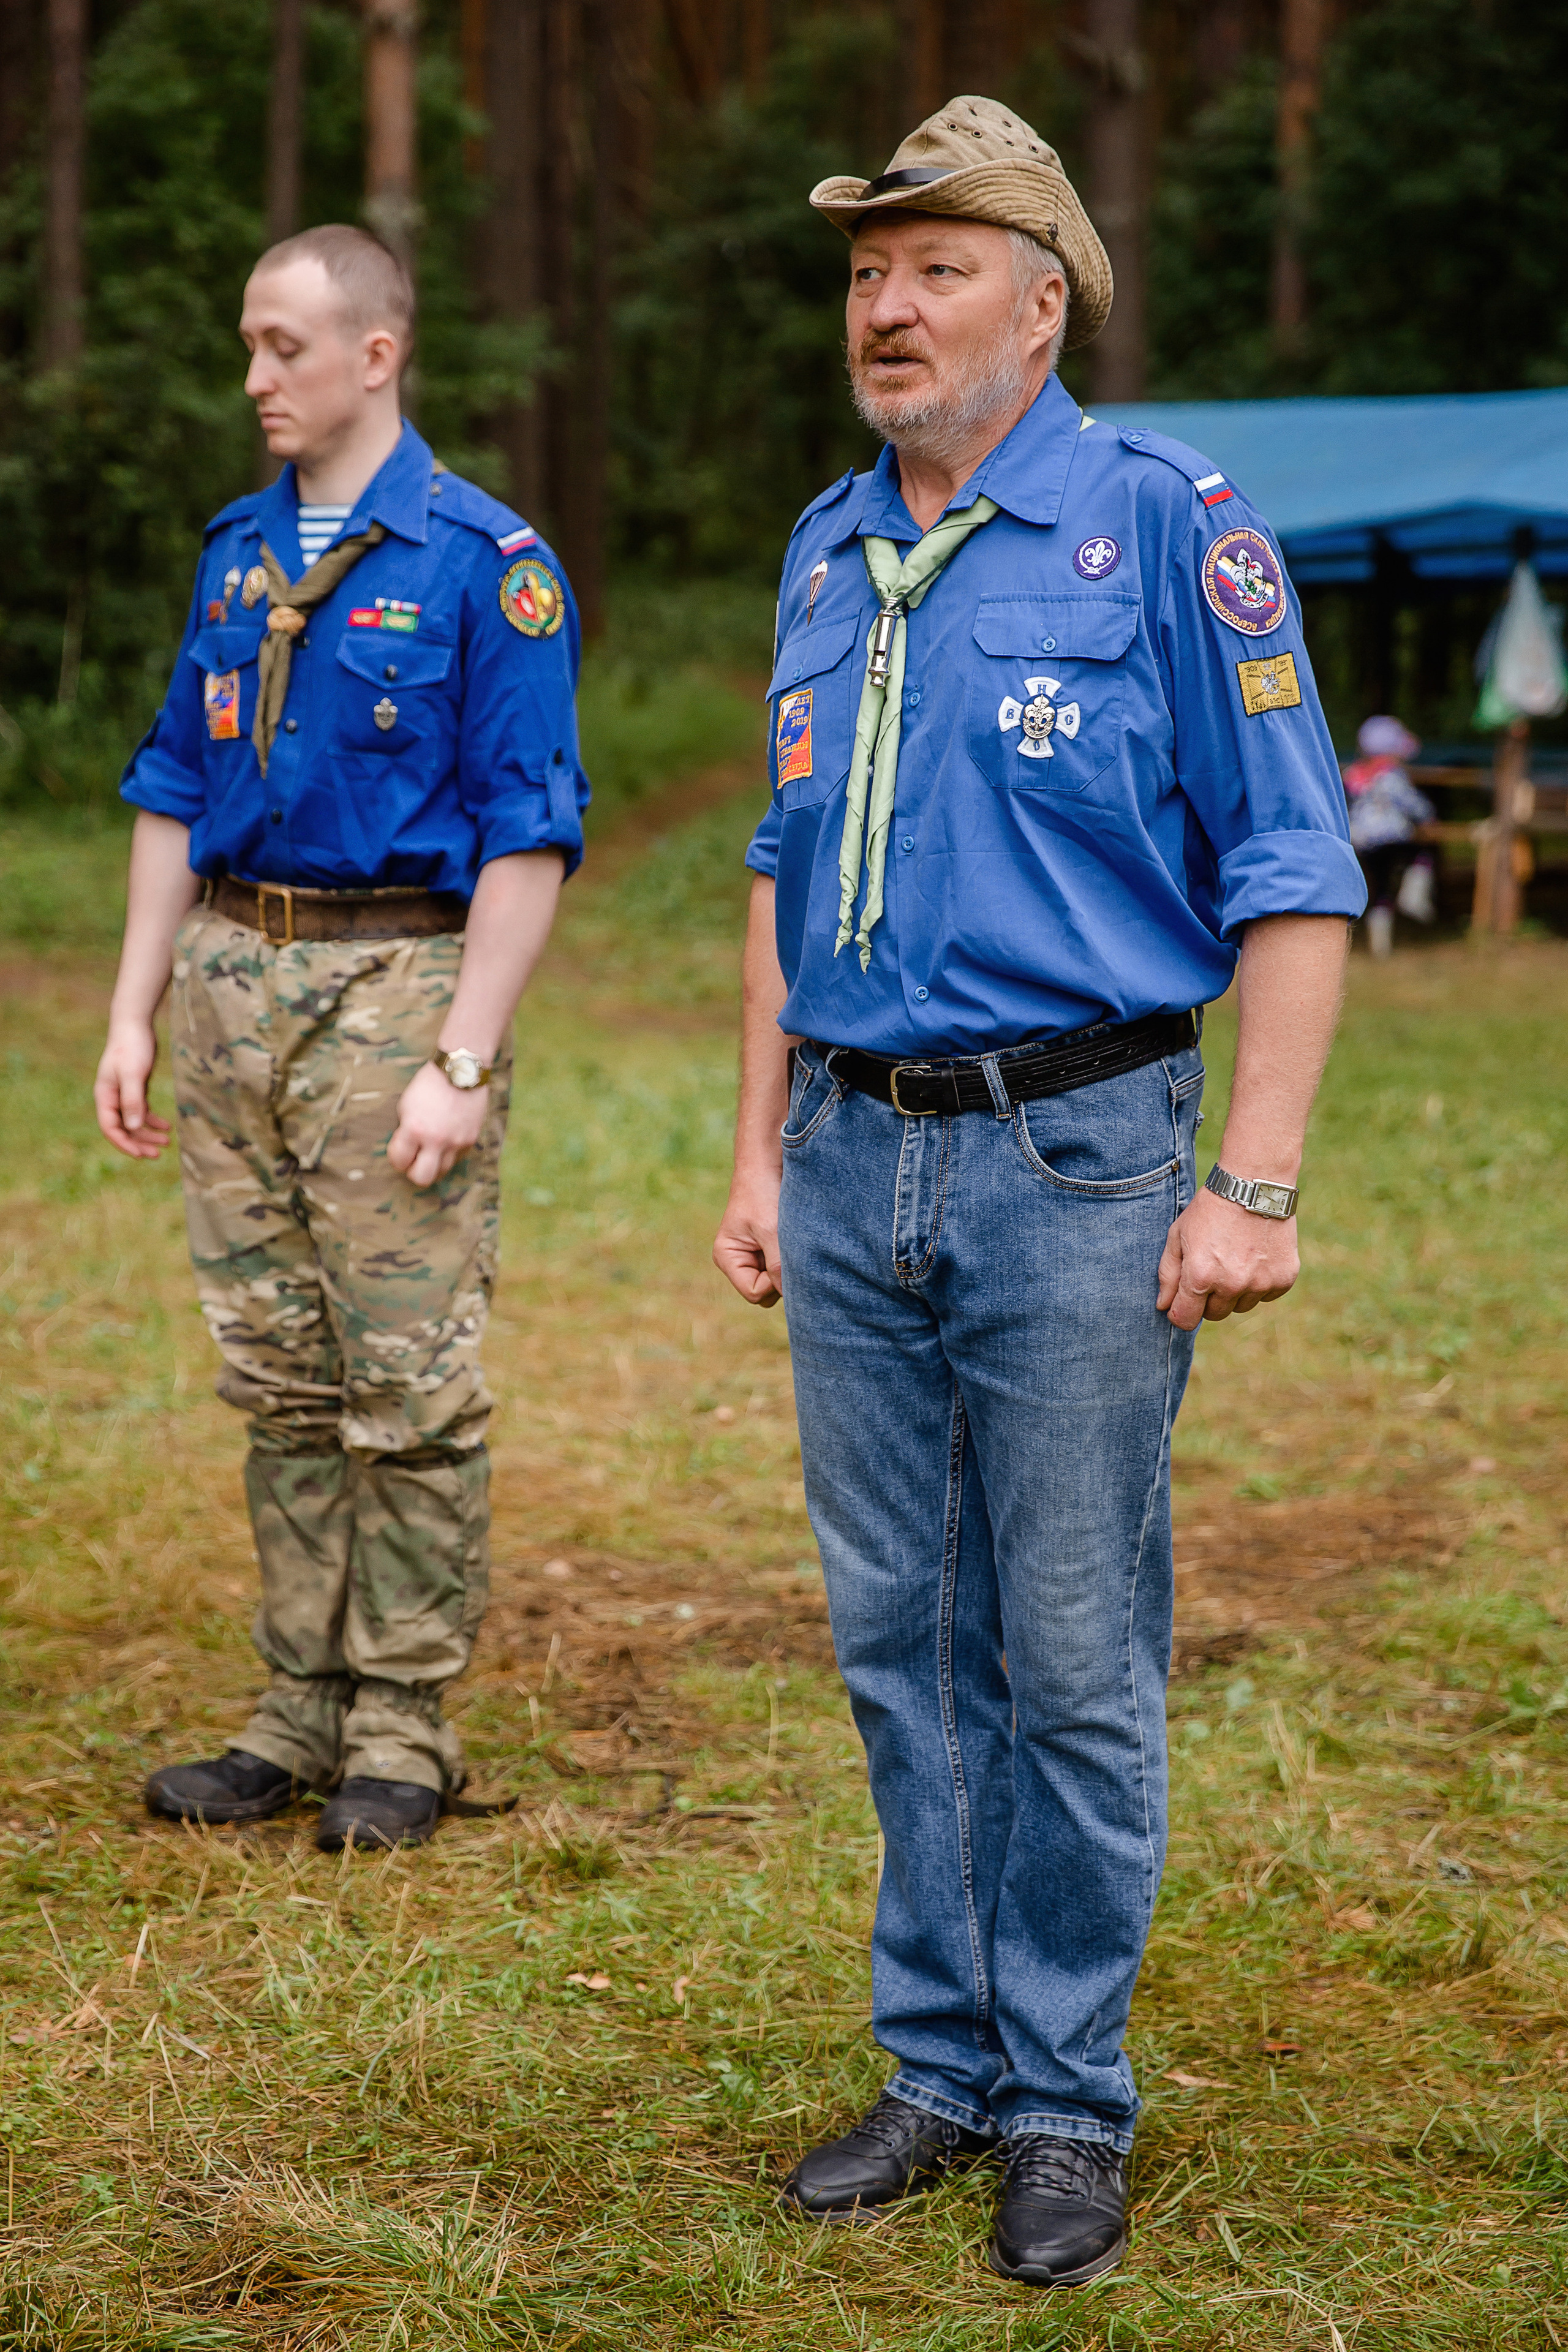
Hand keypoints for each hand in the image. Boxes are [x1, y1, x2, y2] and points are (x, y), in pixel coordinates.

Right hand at [94, 1020, 171, 1159]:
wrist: (135, 1025)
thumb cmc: (131, 1047)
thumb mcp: (132, 1074)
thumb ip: (132, 1100)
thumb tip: (132, 1127)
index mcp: (105, 1096)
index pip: (110, 1128)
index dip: (124, 1144)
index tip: (142, 1155)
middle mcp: (112, 1098)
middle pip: (123, 1129)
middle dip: (139, 1143)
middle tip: (157, 1154)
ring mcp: (123, 1094)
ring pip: (133, 1122)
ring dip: (148, 1133)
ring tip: (167, 1142)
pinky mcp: (136, 1088)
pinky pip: (142, 1111)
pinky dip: (152, 1120)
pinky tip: (167, 1126)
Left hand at [387, 1060, 488, 1189]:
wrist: (460, 1070)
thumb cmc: (429, 1083)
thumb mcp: (407, 1104)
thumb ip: (406, 1128)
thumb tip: (406, 1146)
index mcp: (415, 1129)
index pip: (399, 1160)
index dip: (396, 1158)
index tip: (399, 1152)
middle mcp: (436, 1139)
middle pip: (422, 1178)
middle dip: (413, 1172)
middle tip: (413, 1162)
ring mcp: (456, 1141)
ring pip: (442, 1171)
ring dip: (434, 1165)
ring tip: (431, 1152)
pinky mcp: (471, 1139)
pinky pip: (457, 1158)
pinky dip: (449, 1154)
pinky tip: (446, 1140)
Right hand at [713, 1169, 783, 1307]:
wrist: (767, 1165)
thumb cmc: (763, 1193)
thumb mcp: (771, 1231)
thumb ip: (778, 1266)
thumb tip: (793, 1297)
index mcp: (727, 1258)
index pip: (754, 1293)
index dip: (773, 1282)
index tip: (782, 1256)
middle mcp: (738, 1262)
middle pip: (765, 1294)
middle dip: (780, 1277)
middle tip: (787, 1248)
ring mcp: (753, 1258)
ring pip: (776, 1283)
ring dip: (788, 1266)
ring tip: (789, 1239)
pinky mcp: (768, 1251)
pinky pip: (783, 1269)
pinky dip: (792, 1259)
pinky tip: (792, 1239)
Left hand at [1156, 1187, 1299, 1329]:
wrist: (1254, 1184)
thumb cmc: (1210, 1209)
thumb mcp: (1178, 1235)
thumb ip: (1168, 1274)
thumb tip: (1164, 1307)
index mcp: (1200, 1276)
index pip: (1185, 1320)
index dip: (1181, 1313)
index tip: (1183, 1301)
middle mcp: (1231, 1284)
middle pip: (1214, 1315)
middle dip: (1209, 1298)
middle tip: (1213, 1268)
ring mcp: (1261, 1283)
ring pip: (1241, 1307)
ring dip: (1235, 1291)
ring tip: (1235, 1259)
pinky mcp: (1284, 1278)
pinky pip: (1267, 1296)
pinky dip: (1260, 1282)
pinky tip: (1256, 1257)